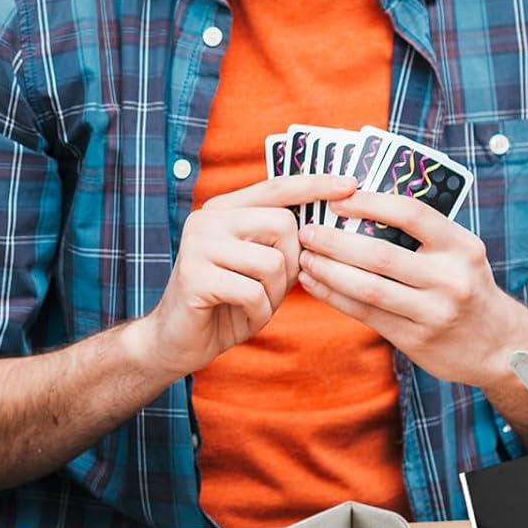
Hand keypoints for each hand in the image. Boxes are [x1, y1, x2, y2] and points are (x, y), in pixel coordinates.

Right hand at [130, 174, 357, 382]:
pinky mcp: (195, 276)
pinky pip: (253, 293)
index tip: (351, 185)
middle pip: (283, 225)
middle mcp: (207, 219)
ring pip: (272, 263)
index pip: (275, 187)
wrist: (176, 341)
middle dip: (292, 263)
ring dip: (273, 295)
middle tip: (274, 288)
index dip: (314, 186)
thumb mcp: (258, 267)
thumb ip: (281, 242)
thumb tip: (329, 224)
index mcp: (222, 210)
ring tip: (253, 305)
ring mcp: (197, 245)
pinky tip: (241, 317)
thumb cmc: (226, 303)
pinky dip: (257, 314)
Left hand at [294, 188, 522, 387]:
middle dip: (335, 242)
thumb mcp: (460, 253)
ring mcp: (434, 312)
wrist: (499, 346)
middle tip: (306, 231)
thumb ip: (421, 234)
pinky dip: (334, 297)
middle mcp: (451, 278)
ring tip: (303, 258)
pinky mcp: (417, 340)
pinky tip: (314, 285)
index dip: (370, 203)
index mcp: (462, 246)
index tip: (336, 199)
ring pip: (368, 288)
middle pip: (380, 255)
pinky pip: (366, 314)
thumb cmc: (466, 285)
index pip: (411, 214)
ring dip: (328, 271)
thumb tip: (358, 205)